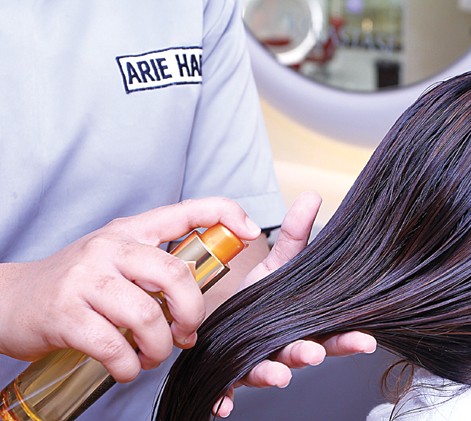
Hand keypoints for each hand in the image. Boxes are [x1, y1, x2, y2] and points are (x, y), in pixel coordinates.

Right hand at [0, 197, 260, 382]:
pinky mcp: (66, 314)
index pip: (185, 211)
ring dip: (159, 348)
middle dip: (193, 313)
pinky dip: (129, 366)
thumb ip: (154, 269)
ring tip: (152, 355)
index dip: (225, 214)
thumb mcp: (117, 258)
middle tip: (187, 333)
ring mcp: (86, 279)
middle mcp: (109, 248)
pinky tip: (127, 367)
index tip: (252, 232)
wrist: (11, 299)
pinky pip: (115, 347)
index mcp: (130, 231)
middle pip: (175, 275)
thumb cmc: (77, 283)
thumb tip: (195, 302)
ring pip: (148, 317)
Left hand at [212, 191, 377, 416]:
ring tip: (278, 375)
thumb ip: (296, 233)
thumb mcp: (280, 262)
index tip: (365, 340)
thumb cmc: (263, 294)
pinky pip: (229, 388)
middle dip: (312, 354)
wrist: (231, 315)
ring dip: (275, 374)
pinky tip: (221, 404)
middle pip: (305, 353)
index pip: (334, 332)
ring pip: (270, 370)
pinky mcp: (232, 370)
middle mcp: (287, 345)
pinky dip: (226, 397)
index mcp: (307, 322)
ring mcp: (261, 360)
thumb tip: (312, 196)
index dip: (349, 338)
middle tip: (315, 353)